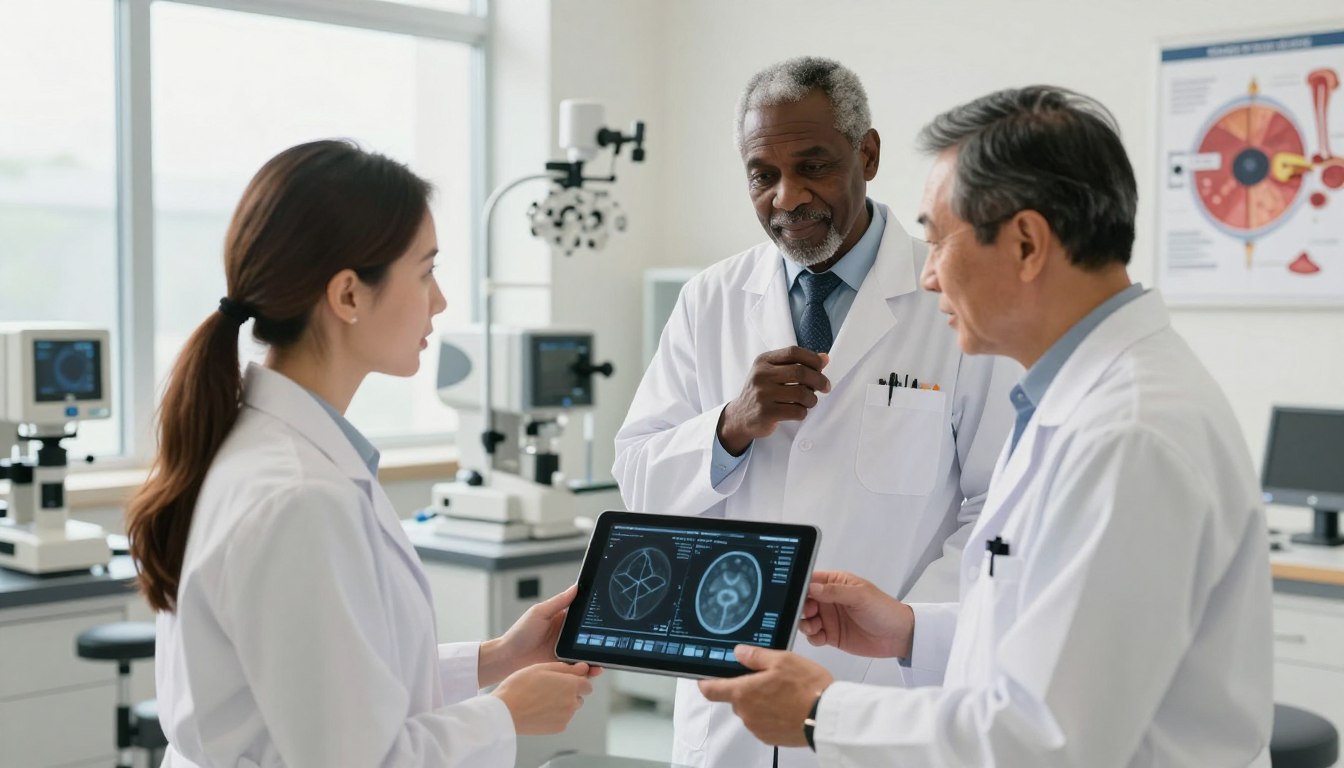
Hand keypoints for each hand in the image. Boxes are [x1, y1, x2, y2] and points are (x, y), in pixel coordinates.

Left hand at [480, 585, 598, 685]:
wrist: (507, 658)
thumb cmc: (519, 633)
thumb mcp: (539, 612)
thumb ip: (559, 602)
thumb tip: (576, 587)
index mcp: (563, 620)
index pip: (584, 617)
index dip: (596, 618)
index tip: (607, 620)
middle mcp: (567, 636)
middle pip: (590, 638)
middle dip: (600, 642)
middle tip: (607, 646)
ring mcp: (565, 652)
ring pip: (587, 655)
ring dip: (595, 659)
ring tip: (600, 663)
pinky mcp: (562, 667)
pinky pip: (578, 669)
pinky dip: (586, 671)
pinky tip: (590, 671)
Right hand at [491, 662, 593, 735]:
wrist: (505, 712)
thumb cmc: (519, 688)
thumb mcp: (542, 668)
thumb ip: (566, 668)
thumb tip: (583, 668)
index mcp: (571, 685)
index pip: (587, 683)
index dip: (577, 680)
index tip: (565, 679)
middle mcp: (572, 702)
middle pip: (578, 696)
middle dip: (569, 692)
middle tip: (548, 688)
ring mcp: (566, 716)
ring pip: (570, 707)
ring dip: (561, 703)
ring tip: (540, 699)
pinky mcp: (558, 728)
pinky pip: (562, 718)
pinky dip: (554, 715)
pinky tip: (539, 709)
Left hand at [698, 645, 832, 747]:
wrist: (828, 716)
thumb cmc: (808, 688)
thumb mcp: (782, 660)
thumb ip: (755, 656)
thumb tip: (739, 652)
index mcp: (743, 692)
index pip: (711, 690)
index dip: (706, 683)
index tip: (705, 678)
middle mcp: (746, 713)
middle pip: (736, 699)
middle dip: (747, 689)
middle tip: (769, 678)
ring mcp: (758, 728)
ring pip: (751, 711)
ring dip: (761, 702)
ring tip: (785, 693)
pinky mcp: (771, 738)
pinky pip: (763, 723)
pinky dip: (771, 715)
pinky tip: (788, 706)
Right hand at [718, 347, 830, 454]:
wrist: (740, 416)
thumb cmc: (762, 392)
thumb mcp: (773, 373)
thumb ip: (797, 364)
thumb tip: (824, 358)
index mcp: (763, 361)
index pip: (793, 352)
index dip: (812, 359)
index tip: (821, 368)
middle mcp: (761, 375)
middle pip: (800, 372)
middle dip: (819, 380)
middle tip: (825, 387)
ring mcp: (762, 394)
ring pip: (801, 393)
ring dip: (812, 399)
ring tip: (810, 402)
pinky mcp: (766, 413)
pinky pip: (796, 412)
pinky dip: (803, 412)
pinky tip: (799, 412)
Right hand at [799, 571, 913, 658]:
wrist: (898, 636)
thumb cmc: (885, 610)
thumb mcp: (861, 596)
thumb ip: (835, 592)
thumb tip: (812, 587)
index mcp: (836, 583)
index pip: (811, 580)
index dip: (802, 587)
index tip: (797, 594)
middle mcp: (830, 599)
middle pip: (804, 600)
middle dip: (801, 607)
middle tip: (807, 613)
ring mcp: (829, 618)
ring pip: (805, 619)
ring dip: (805, 623)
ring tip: (814, 627)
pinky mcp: (831, 635)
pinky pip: (813, 636)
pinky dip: (812, 637)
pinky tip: (820, 637)